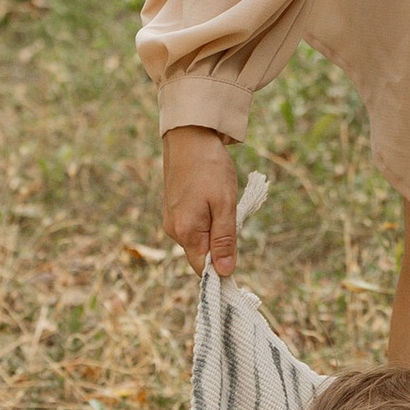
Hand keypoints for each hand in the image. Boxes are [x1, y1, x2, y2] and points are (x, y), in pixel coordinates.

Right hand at [163, 127, 239, 277]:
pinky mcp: (173, 208)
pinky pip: (194, 225)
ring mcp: (171, 218)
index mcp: (186, 232)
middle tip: (232, 217)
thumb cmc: (209, 168)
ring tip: (222, 202)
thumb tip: (225, 273)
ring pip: (199, 238)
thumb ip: (224, 240)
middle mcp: (174, 230)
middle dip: (220, 245)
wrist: (189, 136)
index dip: (221, 270)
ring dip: (214, 229)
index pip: (203, 269)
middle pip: (202, 254)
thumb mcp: (225, 205)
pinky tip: (212, 198)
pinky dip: (207, 219)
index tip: (238, 260)